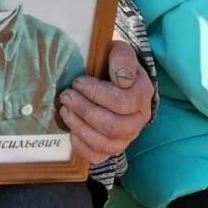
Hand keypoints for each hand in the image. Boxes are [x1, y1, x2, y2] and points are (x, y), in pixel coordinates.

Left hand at [58, 40, 153, 163]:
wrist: (116, 76)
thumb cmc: (115, 63)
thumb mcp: (120, 51)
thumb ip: (122, 59)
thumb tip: (122, 79)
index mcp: (142, 95)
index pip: (122, 102)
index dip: (96, 93)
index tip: (78, 82)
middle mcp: (138, 120)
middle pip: (112, 125)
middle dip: (84, 110)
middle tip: (66, 96)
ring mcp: (127, 136)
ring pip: (105, 143)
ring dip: (80, 127)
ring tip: (65, 110)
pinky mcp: (113, 147)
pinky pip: (99, 156)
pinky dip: (82, 146)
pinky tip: (71, 131)